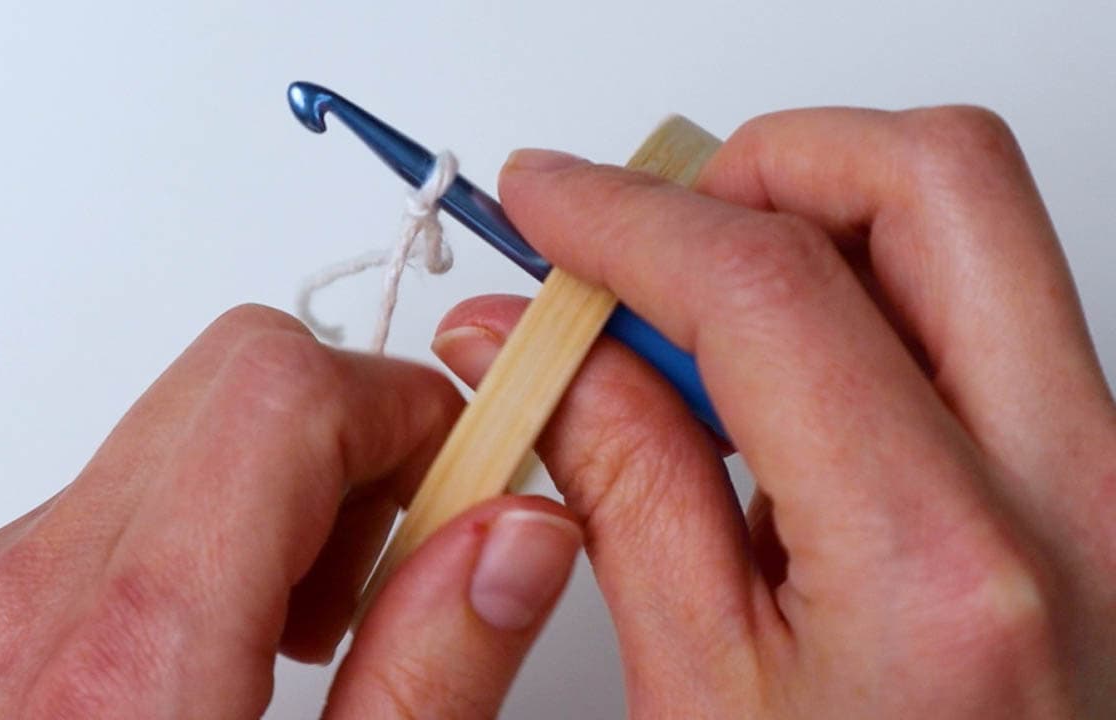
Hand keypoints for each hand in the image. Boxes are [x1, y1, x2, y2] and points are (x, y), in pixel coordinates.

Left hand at [0, 305, 583, 718]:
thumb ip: (431, 673)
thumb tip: (517, 535)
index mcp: (127, 656)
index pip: (282, 389)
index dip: (402, 410)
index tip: (459, 477)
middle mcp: (9, 597)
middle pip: (225, 389)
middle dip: (345, 449)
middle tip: (385, 576)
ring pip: (158, 444)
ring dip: (258, 503)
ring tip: (287, 644)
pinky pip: (84, 515)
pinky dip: (172, 552)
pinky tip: (188, 671)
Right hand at [431, 107, 1115, 716]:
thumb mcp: (699, 699)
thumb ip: (621, 485)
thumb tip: (537, 344)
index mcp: (946, 568)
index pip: (768, 284)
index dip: (626, 215)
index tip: (545, 201)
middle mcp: (1080, 496)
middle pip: (933, 180)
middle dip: (760, 164)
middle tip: (650, 235)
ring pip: (970, 232)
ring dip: (811, 226)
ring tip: (691, 324)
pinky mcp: (1106, 486)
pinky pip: (986, 318)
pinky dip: (863, 300)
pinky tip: (774, 391)